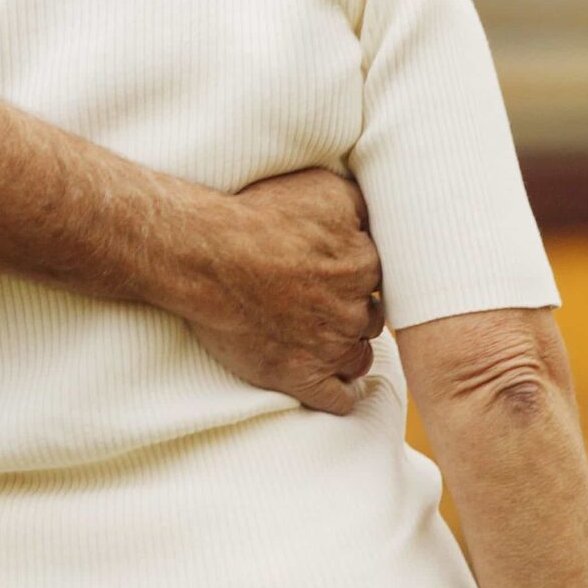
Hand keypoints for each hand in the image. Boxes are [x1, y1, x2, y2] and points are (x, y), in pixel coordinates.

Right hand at [176, 169, 384, 414]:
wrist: (205, 256)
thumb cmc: (259, 216)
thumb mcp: (323, 188)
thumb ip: (363, 205)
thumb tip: (382, 218)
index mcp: (365, 266)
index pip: (381, 277)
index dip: (359, 273)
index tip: (337, 270)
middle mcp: (353, 311)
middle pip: (371, 317)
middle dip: (353, 310)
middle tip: (323, 300)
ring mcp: (328, 348)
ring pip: (359, 357)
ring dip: (348, 349)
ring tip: (325, 338)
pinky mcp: (300, 377)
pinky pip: (339, 399)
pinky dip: (341, 392)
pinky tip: (335, 382)